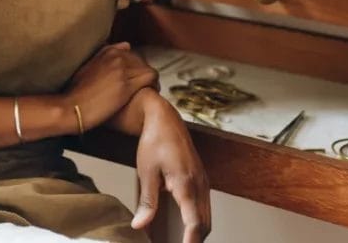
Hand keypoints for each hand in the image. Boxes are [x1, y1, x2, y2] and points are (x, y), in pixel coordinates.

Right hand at [64, 43, 158, 130]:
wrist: (71, 107)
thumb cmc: (76, 92)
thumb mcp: (87, 68)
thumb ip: (104, 56)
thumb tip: (125, 45)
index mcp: (106, 51)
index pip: (130, 52)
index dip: (133, 65)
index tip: (133, 76)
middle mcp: (115, 56)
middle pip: (140, 60)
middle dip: (142, 72)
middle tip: (141, 85)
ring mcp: (122, 69)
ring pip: (147, 68)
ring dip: (149, 79)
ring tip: (148, 89)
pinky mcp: (127, 85)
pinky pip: (151, 77)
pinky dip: (154, 84)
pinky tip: (151, 92)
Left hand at [131, 100, 210, 242]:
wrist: (165, 118)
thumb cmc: (155, 141)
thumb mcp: (146, 172)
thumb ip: (147, 202)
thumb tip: (140, 226)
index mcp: (186, 183)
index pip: (194, 222)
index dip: (190, 241)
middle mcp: (200, 184)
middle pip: (205, 224)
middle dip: (195, 241)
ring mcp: (203, 182)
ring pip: (207, 216)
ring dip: (197, 232)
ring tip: (181, 241)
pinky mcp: (201, 179)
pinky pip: (204, 206)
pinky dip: (197, 221)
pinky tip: (184, 227)